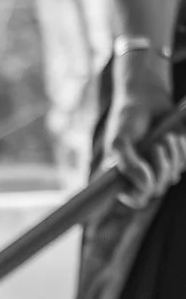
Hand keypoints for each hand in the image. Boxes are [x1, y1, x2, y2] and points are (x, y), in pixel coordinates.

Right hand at [109, 43, 185, 205]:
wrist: (147, 99)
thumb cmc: (128, 118)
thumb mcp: (120, 141)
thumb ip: (129, 165)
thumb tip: (146, 186)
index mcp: (123, 176)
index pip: (135, 200)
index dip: (142, 194)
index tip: (146, 181)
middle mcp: (141, 176)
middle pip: (157, 190)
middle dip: (160, 167)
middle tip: (155, 146)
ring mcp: (160, 168)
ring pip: (173, 177)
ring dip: (171, 156)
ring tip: (163, 137)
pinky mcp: (176, 158)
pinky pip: (184, 163)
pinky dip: (180, 150)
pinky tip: (172, 136)